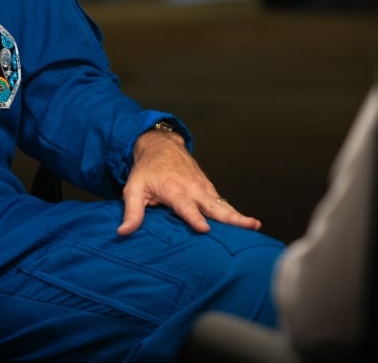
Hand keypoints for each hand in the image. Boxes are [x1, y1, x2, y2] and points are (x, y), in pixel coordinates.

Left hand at [117, 128, 262, 235]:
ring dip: (238, 215)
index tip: (205, 229)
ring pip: (222, 204)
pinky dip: (234, 212)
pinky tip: (247, 224)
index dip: (194, 217)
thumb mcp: (133, 189)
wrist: (161, 145)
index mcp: (174, 189)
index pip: (185, 206)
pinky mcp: (208, 189)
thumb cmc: (146, 170)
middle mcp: (192, 188)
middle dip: (231, 216)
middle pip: (213, 205)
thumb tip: (123, 232)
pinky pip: (222, 202)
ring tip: (254, 226)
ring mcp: (203, 188)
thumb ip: (131, 212)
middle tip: (248, 225)